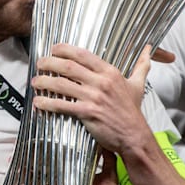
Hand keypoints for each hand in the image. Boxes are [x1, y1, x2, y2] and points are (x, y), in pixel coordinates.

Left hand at [31, 43, 155, 152]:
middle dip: (49, 63)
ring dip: (44, 82)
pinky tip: (38, 102)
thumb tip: (149, 50)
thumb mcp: (138, 85)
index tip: (53, 49)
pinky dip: (48, 103)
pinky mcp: (88, 113)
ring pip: (62, 85)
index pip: (83, 55)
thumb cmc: (132, 111)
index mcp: (110, 72)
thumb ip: (141, 66)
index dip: (65, 50)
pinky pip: (63, 105)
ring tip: (35, 82)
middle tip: (39, 63)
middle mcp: (101, 82)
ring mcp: (94, 97)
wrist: (134, 136)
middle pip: (68, 67)